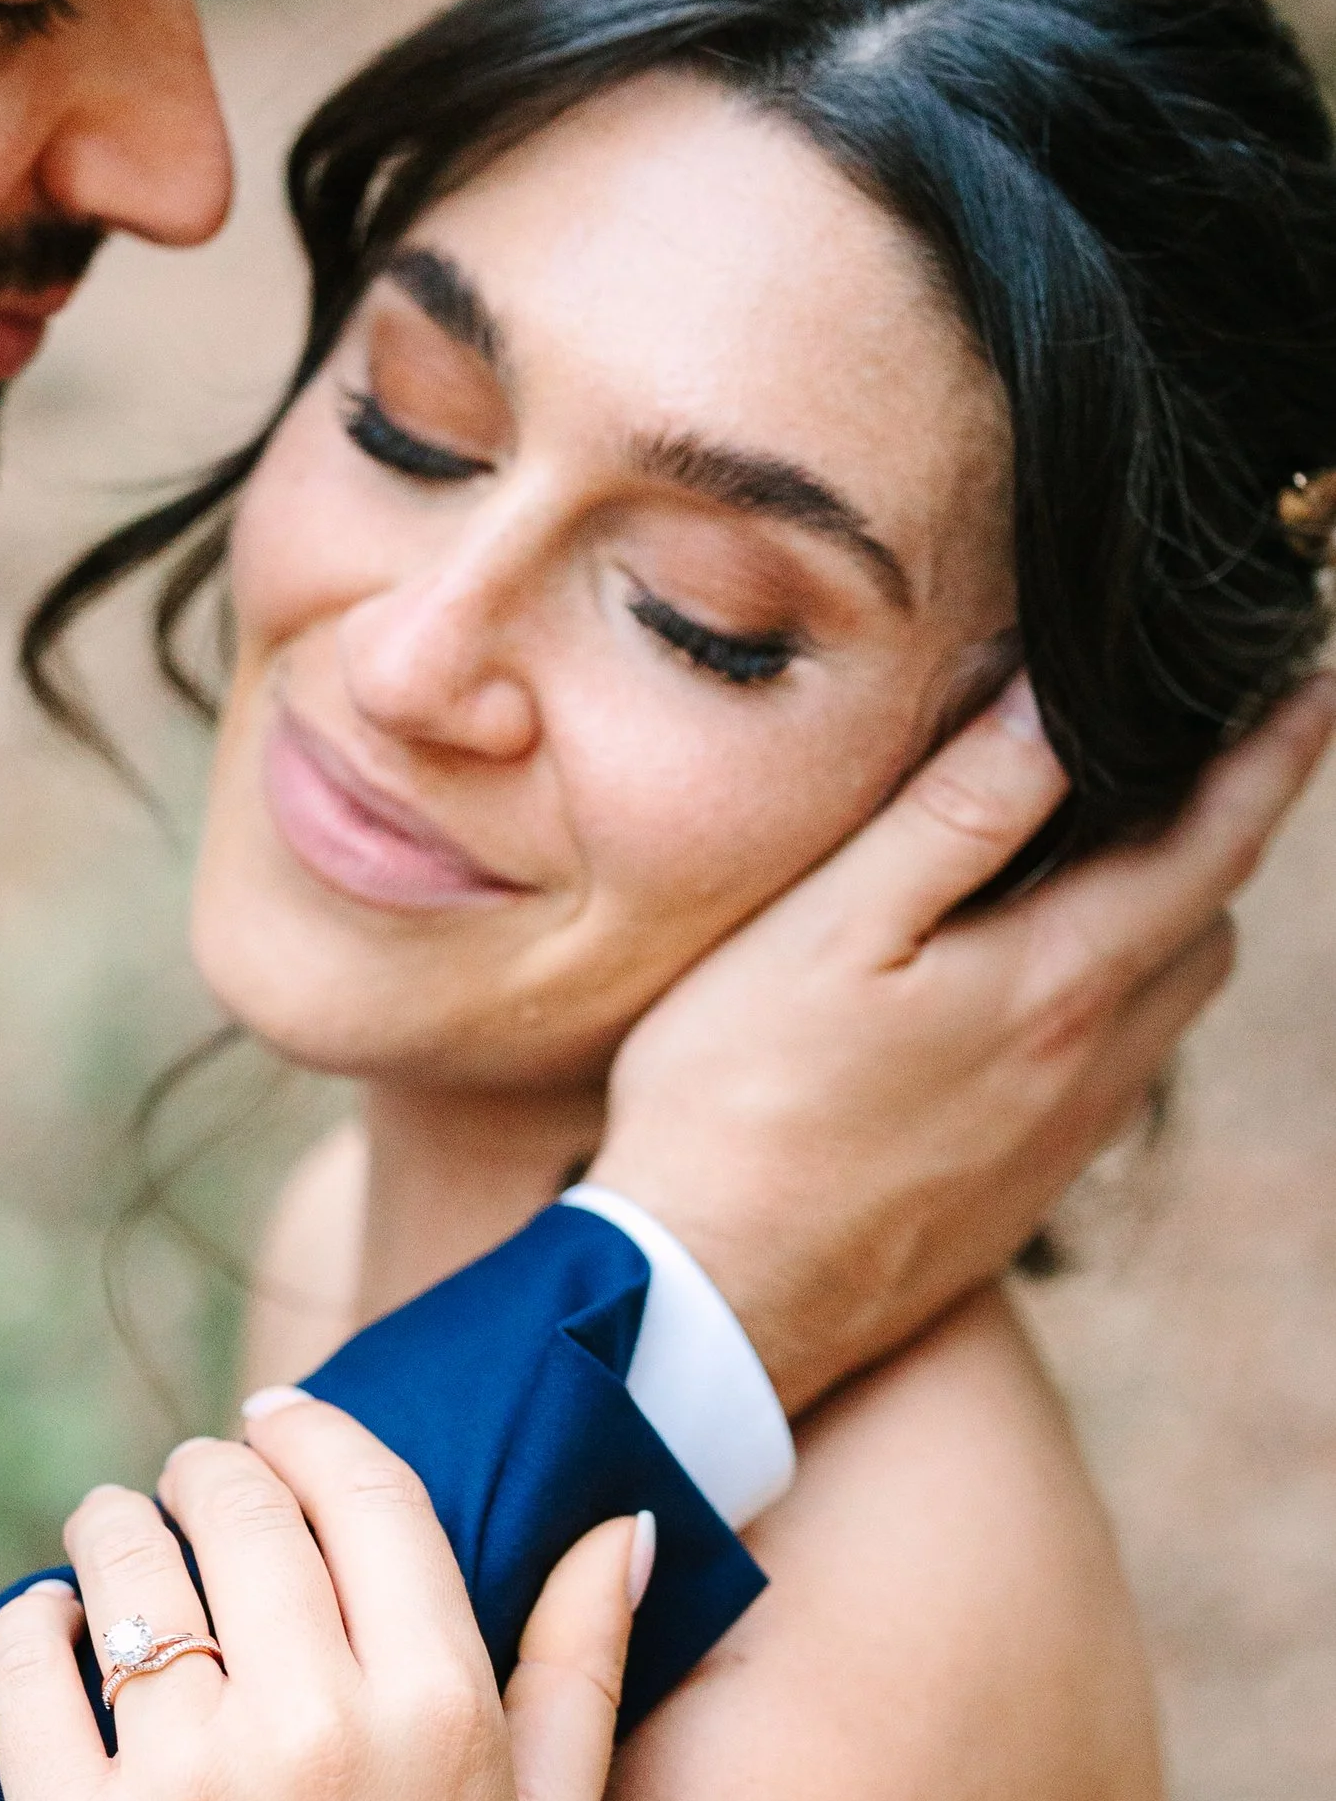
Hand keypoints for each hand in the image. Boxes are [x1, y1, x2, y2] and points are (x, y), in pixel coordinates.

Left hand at [0, 1392, 650, 1800]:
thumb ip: (576, 1674)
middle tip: (190, 1483)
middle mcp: (315, 1732)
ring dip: (109, 1527)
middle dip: (205, 1471)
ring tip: (115, 1538)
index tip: (273, 1417)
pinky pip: (23, 1666)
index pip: (364, 1492)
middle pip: (237, 1506)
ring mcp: (184, 1785)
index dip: (309, 1431)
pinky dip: (29, 1627)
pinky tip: (50, 1628)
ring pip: (121, 1564)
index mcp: (438, 1715)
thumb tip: (621, 1526)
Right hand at [592, 672, 1335, 1412]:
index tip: (1315, 689)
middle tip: (1176, 773)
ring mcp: (1057, 1142)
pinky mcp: (1015, 1195)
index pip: (1207, 848)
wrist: (713, 1300)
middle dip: (1207, 844)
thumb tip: (1051, 711)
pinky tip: (1008, 1001)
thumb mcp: (828, 930)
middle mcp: (1088, 1069)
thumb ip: (950, 819)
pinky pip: (1103, 1076)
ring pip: (1160, 1011)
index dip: (1270, 760)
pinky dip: (1098, 1008)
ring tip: (1092, 875)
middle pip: (1203, 933)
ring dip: (1156, 930)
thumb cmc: (738, 1099)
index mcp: (1055, 986)